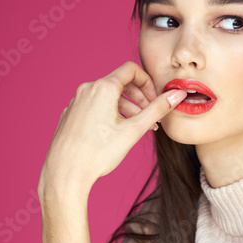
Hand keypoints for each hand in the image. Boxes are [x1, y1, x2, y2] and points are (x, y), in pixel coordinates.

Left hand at [38, 61, 186, 200]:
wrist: (65, 172)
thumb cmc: (98, 153)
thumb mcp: (134, 130)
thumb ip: (157, 109)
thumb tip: (177, 95)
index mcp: (103, 88)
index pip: (131, 70)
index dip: (148, 82)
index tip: (155, 100)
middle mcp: (87, 89)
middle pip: (120, 82)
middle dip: (139, 97)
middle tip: (150, 116)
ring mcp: (76, 102)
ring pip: (107, 96)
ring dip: (126, 107)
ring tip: (137, 127)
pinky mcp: (70, 114)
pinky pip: (94, 106)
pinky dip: (109, 113)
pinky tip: (115, 133)